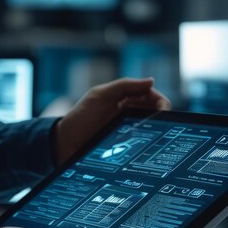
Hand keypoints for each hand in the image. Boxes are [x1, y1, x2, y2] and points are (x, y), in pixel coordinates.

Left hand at [52, 77, 171, 164]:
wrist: (64, 145)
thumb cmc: (79, 119)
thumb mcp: (100, 96)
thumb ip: (124, 86)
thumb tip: (151, 81)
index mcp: (124, 99)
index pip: (151, 96)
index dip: (160, 101)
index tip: (163, 111)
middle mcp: (128, 114)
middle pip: (154, 113)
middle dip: (161, 116)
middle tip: (162, 124)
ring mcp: (127, 131)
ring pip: (151, 128)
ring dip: (156, 130)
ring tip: (157, 135)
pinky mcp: (124, 147)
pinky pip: (142, 144)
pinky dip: (149, 143)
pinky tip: (149, 146)